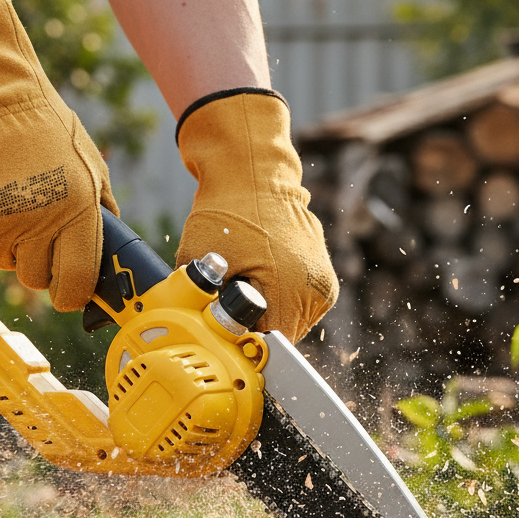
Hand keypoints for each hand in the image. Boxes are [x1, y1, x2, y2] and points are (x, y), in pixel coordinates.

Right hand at [0, 0, 117, 311]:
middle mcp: (36, 224)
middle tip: (33, 229)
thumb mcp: (90, 163)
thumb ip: (101, 207)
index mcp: (76, 212)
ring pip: (2, 261)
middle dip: (36, 262)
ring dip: (6, 240)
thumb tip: (107, 244)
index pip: (75, 282)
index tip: (69, 290)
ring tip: (8, 197)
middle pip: (35, 279)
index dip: (72, 292)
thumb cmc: (41, 124)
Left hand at [175, 90, 337, 341]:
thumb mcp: (200, 262)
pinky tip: (259, 277)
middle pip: (282, 336)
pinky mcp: (322, 272)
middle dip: (255, 329)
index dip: (242, 343)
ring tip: (244, 286)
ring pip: (291, 321)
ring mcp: (323, 281)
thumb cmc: (226, 212)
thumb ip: (200, 305)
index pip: (269, 345)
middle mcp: (316, 290)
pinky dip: (279, 298)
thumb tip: (195, 334)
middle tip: (228, 307)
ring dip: (268, 315)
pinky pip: (298, 302)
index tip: (224, 333)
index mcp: (292, 292)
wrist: (252, 172)